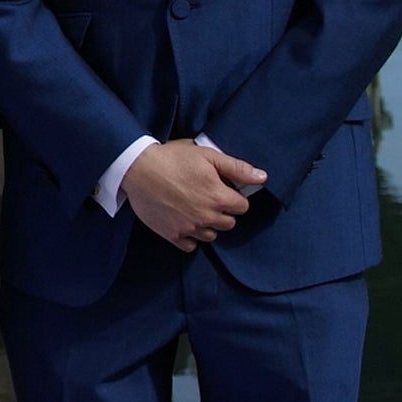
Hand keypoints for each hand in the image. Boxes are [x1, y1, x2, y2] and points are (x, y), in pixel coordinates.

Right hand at [122, 140, 265, 251]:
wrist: (138, 169)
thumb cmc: (173, 158)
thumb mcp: (208, 156)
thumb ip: (237, 168)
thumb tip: (262, 177)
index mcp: (219, 198)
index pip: (242, 206)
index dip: (234, 196)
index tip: (223, 188)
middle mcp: (207, 217)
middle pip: (229, 223)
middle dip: (223, 211)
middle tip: (208, 196)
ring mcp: (190, 229)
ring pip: (211, 235)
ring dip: (208, 224)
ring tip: (195, 207)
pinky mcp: (173, 235)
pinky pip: (191, 246)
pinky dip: (191, 236)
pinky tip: (184, 221)